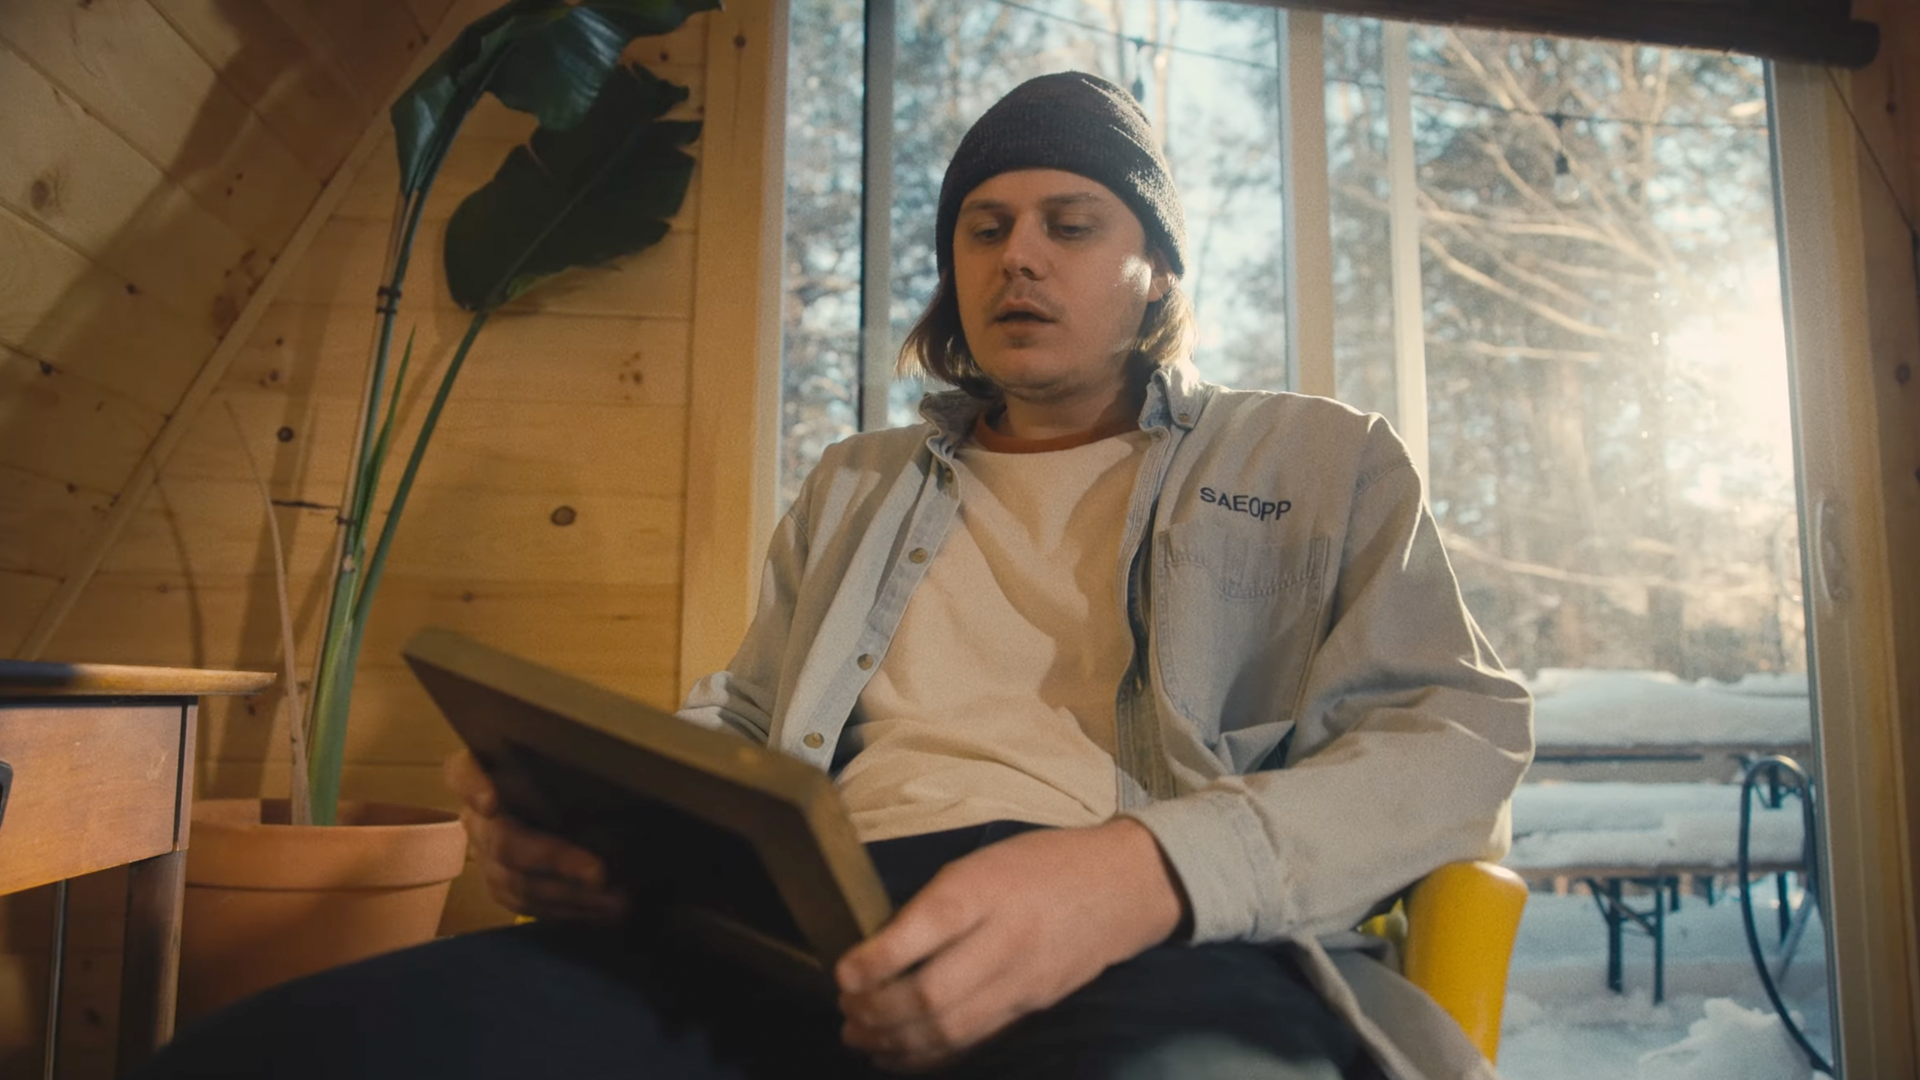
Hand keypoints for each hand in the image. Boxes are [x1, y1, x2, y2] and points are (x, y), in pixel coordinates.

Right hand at [444, 749, 627, 922]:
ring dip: (567, 895)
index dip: (473, 788)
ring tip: (613, 902)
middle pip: (503, 839)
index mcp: (485, 771)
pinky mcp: (497, 883)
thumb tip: (618, 785)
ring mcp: (483, 853)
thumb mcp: (570, 767)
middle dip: (554, 860)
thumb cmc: (569, 776)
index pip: (463, 772)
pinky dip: (562, 909)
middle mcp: (477, 814)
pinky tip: (597, 911)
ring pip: (514, 881)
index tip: (492, 804)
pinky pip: (522, 903)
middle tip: (599, 874)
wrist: (567, 807)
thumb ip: (574, 772)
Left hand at [834, 818, 1187, 1071]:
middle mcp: (1004, 939)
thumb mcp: (982, 862)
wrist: (1124, 886)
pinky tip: (899, 1053)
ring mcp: (1022, 980)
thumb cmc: (1042, 864)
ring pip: (950, 1028)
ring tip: (860, 1036)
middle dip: (876, 1012)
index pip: (923, 932)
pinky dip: (930, 1054)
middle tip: (844, 1010)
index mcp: (985, 889)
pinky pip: (974, 1039)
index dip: (875, 960)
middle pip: (932, 995)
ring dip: (895, 1041)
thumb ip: (935, 903)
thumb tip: (878, 948)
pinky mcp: (1034, 1007)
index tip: (841, 971)